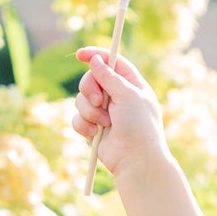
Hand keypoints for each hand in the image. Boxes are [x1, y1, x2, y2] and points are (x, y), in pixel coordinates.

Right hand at [71, 47, 166, 179]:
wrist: (136, 160)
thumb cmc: (139, 127)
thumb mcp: (128, 95)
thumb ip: (109, 76)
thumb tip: (95, 60)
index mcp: (130, 85)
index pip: (112, 62)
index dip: (96, 55)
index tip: (80, 54)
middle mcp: (116, 97)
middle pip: (91, 79)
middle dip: (89, 88)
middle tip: (98, 101)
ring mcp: (104, 112)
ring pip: (81, 99)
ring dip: (89, 110)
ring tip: (104, 123)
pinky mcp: (93, 128)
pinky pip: (77, 118)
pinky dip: (83, 125)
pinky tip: (94, 134)